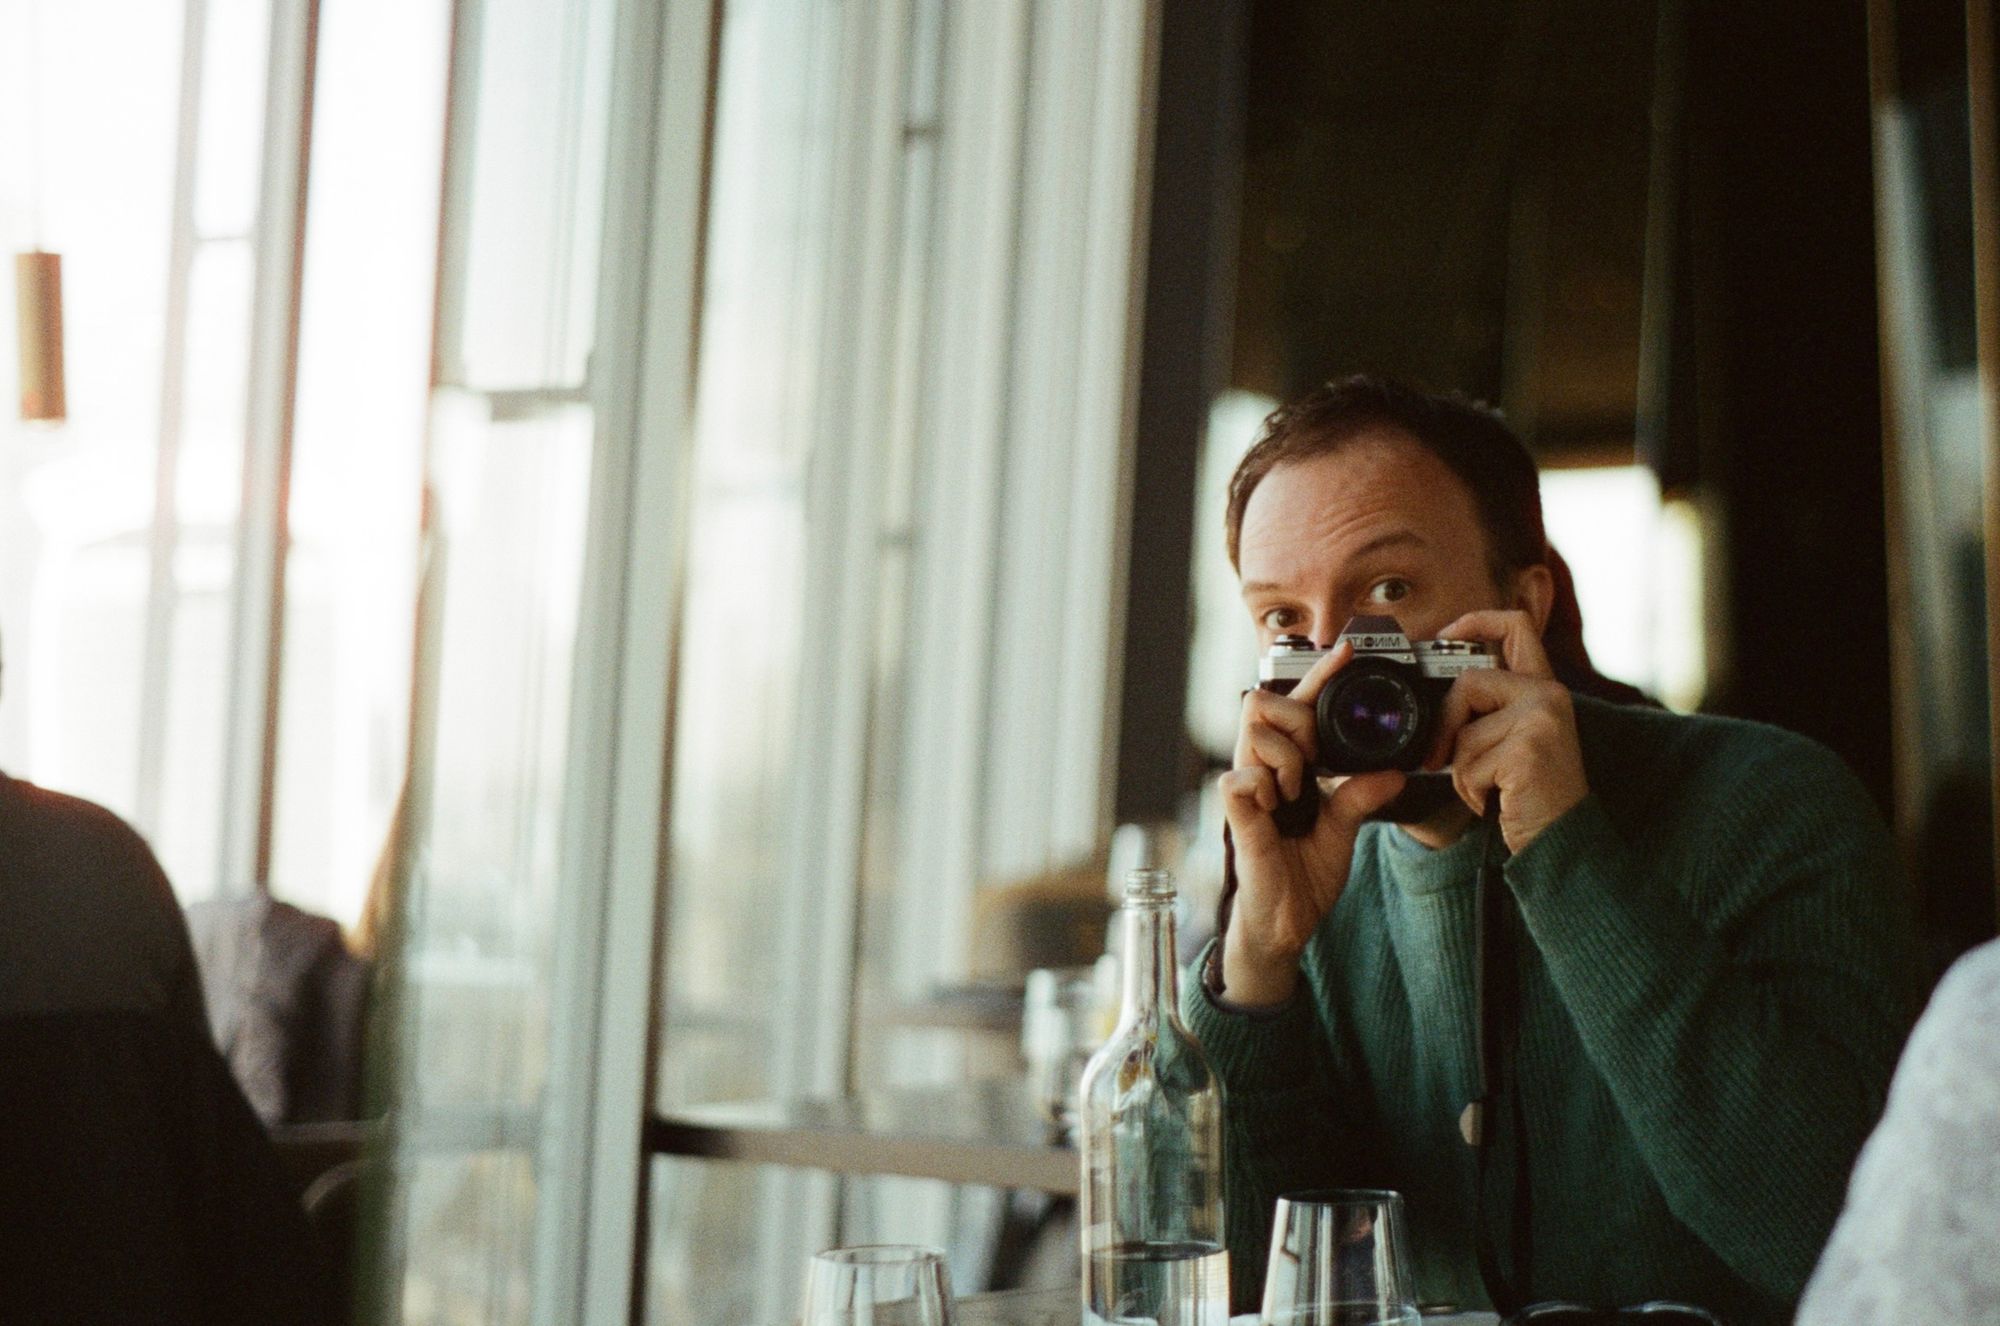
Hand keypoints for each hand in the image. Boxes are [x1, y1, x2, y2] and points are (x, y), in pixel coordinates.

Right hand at [1220, 641, 1406, 1006]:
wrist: (1286, 922)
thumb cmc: (1303, 875)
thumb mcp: (1343, 828)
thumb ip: (1360, 795)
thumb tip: (1392, 772)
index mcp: (1285, 765)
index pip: (1297, 705)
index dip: (1319, 674)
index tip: (1347, 650)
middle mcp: (1260, 767)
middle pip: (1262, 700)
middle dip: (1297, 720)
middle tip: (1313, 761)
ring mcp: (1243, 785)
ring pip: (1255, 729)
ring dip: (1287, 757)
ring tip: (1296, 793)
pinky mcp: (1232, 810)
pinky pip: (1243, 775)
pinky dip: (1268, 788)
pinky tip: (1278, 810)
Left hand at [1428, 609, 1589, 853]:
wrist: (1562, 839)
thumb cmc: (1529, 793)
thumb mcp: (1512, 740)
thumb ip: (1487, 710)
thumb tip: (1435, 698)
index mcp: (1544, 688)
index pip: (1516, 626)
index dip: (1476, 620)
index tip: (1445, 635)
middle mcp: (1549, 695)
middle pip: (1468, 683)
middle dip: (1445, 724)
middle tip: (1438, 758)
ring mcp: (1541, 720)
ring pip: (1464, 731)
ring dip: (1461, 770)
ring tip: (1490, 787)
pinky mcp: (1528, 750)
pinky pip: (1468, 764)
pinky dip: (1469, 790)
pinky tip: (1495, 801)